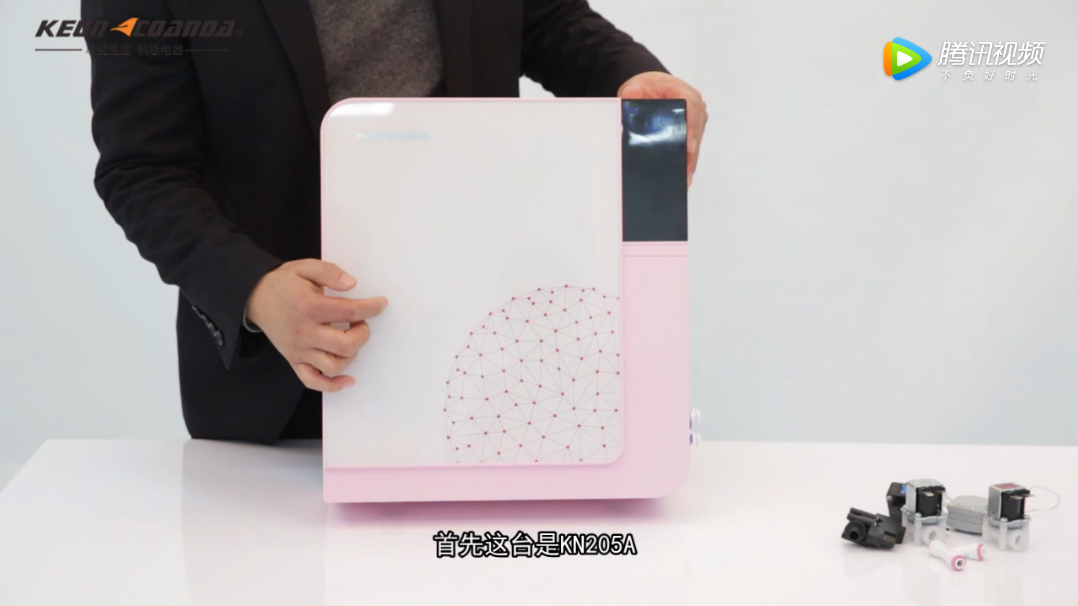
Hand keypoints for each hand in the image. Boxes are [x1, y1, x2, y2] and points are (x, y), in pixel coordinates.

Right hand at [245, 259, 387, 391]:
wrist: (253, 298)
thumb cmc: (283, 283)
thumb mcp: (305, 267)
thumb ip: (330, 273)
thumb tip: (352, 284)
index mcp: (309, 307)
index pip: (349, 312)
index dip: (371, 308)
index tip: (381, 304)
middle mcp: (305, 332)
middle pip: (346, 345)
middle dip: (362, 334)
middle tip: (359, 322)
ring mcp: (299, 350)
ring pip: (334, 366)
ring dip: (351, 355)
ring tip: (349, 339)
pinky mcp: (294, 361)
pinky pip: (314, 381)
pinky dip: (333, 385)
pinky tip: (348, 379)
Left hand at [618, 71, 708, 187]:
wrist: (650, 87)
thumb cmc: (646, 86)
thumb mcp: (635, 86)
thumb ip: (632, 92)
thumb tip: (629, 96)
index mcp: (682, 91)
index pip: (692, 108)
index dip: (692, 128)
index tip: (689, 147)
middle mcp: (695, 105)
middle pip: (697, 129)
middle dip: (692, 152)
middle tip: (686, 172)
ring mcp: (695, 118)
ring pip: (696, 140)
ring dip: (691, 160)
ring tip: (684, 180)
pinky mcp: (692, 129)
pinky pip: (692, 145)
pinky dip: (688, 160)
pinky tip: (683, 176)